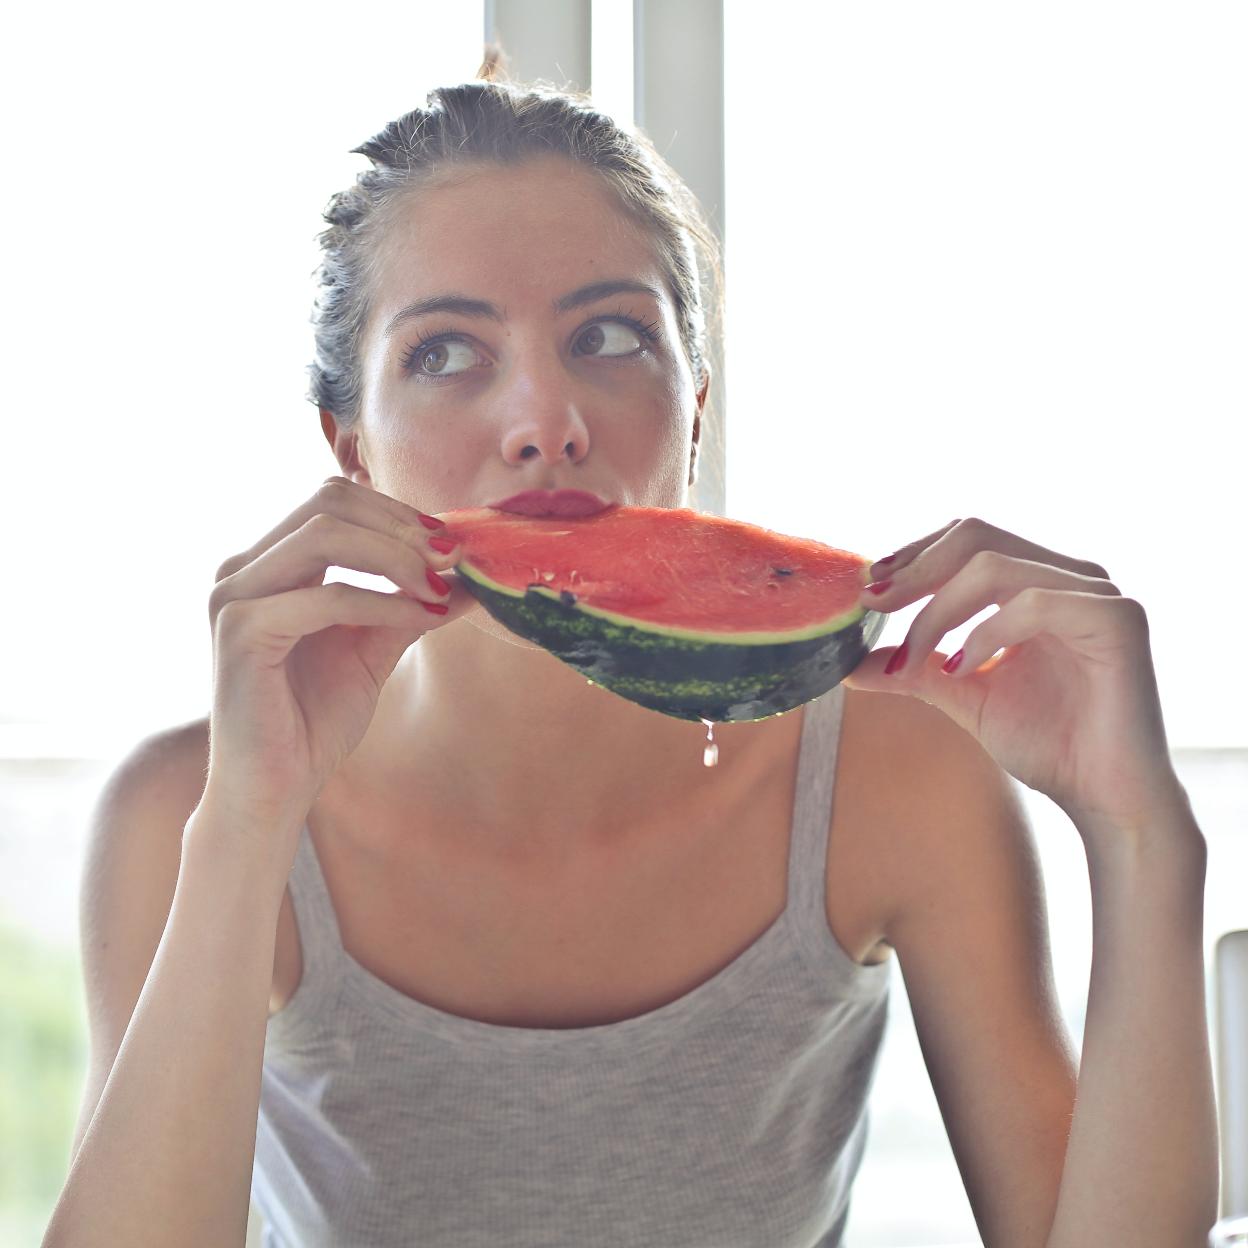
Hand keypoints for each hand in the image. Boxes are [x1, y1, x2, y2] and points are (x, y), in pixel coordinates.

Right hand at [204, 477, 478, 840]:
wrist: (274, 789)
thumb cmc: (313, 722)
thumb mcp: (373, 648)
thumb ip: (410, 605)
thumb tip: (469, 576)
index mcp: (268, 565)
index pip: (333, 499)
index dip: (396, 512)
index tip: (450, 544)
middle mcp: (242, 569)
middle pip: (329, 502)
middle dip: (400, 526)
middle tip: (452, 558)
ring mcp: (234, 596)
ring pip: (325, 534)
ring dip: (396, 556)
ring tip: (439, 586)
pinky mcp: (240, 631)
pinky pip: (327, 596)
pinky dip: (382, 602)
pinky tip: (421, 616)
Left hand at [842, 517, 1186, 829]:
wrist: (1104, 800)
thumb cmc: (1047, 745)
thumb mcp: (962, 694)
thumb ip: (914, 668)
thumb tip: (849, 664)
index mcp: (1039, 581)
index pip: (967, 539)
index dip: (913, 555)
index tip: (868, 590)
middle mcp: (1071, 576)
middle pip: (976, 537)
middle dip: (915, 570)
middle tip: (874, 606)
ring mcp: (1099, 593)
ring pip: (994, 567)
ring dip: (938, 612)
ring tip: (911, 659)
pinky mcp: (1118, 619)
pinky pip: (1034, 603)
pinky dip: (985, 634)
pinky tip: (962, 670)